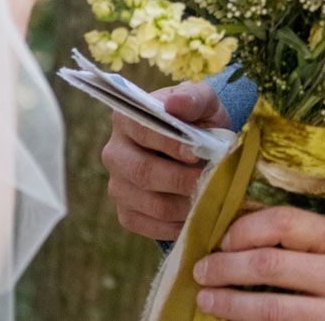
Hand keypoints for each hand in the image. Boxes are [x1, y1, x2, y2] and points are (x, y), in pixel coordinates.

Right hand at [102, 80, 229, 239]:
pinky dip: (178, 224)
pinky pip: (150, 226)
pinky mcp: (126, 214)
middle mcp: (114, 152)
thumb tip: (175, 103)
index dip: (171, 144)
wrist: (202, 149)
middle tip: (211, 181)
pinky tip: (197, 213)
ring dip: (186, 204)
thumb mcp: (204, 102)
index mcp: (127, 117)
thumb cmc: (200, 121)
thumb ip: (193, 97)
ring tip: (211, 196)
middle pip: (142, 172)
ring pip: (151, 204)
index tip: (198, 152)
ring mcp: (117, 186)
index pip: (143, 131)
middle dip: (182, 179)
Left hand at [192, 208, 324, 320]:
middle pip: (268, 267)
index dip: (244, 230)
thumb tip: (245, 222)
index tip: (223, 239)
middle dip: (225, 269)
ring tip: (207, 302)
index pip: (282, 224)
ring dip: (230, 306)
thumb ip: (306, 234)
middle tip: (201, 271)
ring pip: (271, 311)